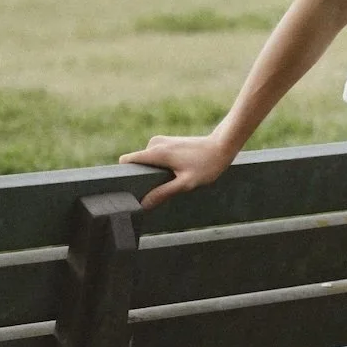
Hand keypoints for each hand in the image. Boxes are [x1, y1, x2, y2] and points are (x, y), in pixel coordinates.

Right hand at [118, 133, 234, 209]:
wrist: (222, 146)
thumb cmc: (206, 165)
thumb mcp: (186, 183)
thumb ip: (163, 193)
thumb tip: (143, 205)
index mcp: (156, 152)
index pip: (126, 160)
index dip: (124, 175)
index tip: (129, 189)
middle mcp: (154, 143)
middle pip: (136, 164)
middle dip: (142, 177)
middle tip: (156, 190)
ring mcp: (160, 141)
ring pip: (147, 162)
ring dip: (153, 173)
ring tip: (170, 181)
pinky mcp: (167, 143)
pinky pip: (155, 158)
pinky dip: (160, 168)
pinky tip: (174, 174)